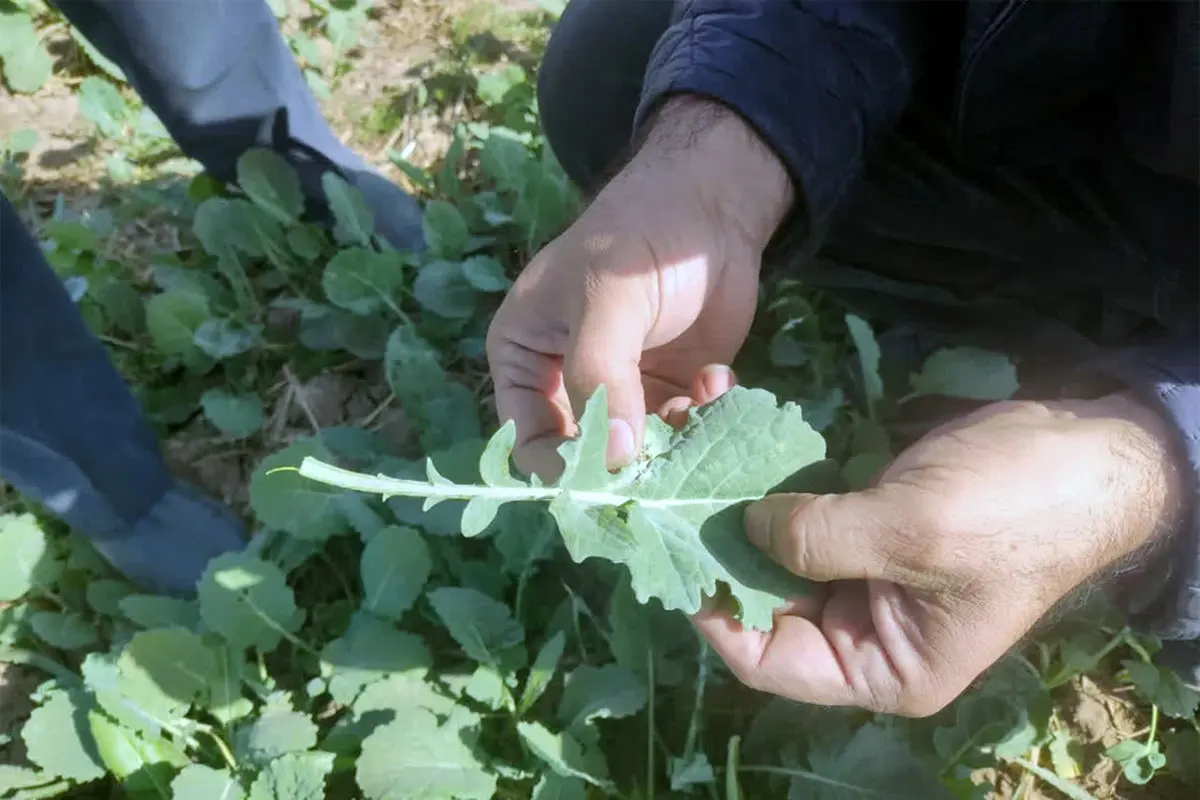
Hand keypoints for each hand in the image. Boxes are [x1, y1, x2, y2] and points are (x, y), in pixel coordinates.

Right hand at [486, 96, 791, 478]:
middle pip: (584, 455)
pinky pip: (680, 430)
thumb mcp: (607, 302)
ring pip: (640, 452)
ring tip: (700, 403)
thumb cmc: (638, 242)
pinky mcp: (668, 390)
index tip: (610, 480)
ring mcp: (620, 391)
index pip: (526, 440)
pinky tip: (718, 379)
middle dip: (627, 464)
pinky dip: (702, 418)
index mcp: (525, 360)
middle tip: (667, 461)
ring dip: (673, 441)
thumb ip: (601, 379)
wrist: (712, 207)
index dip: (561, 469)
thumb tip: (615, 459)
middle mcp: (566, 384)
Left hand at [692, 392, 1186, 715]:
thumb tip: (743, 528)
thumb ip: (817, 539)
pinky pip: (802, 510)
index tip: (670, 554)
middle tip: (667, 481)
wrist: (1092, 449)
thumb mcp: (912, 532)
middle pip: (763, 601)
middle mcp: (867, 630)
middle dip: (717, 545)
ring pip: (775, 550)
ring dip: (736, 502)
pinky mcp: (867, 521)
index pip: (768, 661)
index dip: (714, 616)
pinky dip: (770, 478)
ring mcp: (865, 573)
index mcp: (883, 667)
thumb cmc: (1013, 507)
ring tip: (693, 439)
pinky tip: (735, 426)